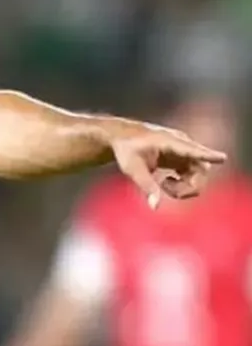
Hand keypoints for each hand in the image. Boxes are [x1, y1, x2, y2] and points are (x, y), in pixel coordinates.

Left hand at [110, 123, 225, 207]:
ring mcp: (185, 152)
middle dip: (189, 187)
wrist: (123, 138)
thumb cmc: (126, 150)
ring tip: (163, 185)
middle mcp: (182, 145)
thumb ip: (146, 186)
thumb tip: (155, 207)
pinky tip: (166, 182)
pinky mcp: (184, 159)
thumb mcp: (132, 169)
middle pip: (201, 170)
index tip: (221, 158)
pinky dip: (182, 184)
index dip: (206, 155)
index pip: (191, 150)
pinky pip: (193, 176)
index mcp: (169, 142)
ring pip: (199, 174)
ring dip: (184, 186)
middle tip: (167, 190)